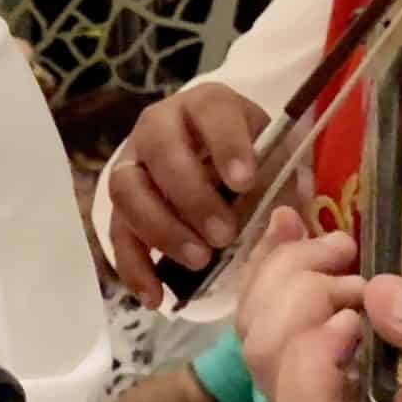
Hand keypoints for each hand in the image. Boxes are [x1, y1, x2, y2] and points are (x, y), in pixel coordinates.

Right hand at [105, 82, 268, 306]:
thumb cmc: (254, 166)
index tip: (245, 181)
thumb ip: (280, 191)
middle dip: (191, 196)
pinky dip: (135, 267)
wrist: (226, 175)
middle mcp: (160, 126)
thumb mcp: (275, 167)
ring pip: (126, 190)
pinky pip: (117, 234)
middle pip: (159, 150)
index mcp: (206, 106)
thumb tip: (285, 224)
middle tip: (223, 235)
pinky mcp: (121, 205)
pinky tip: (156, 296)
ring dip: (161, 229)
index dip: (226, 143)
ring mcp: (134, 163)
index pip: (210, 110)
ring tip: (199, 260)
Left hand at [243, 210, 401, 401]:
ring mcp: (314, 377)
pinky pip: (265, 304)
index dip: (311, 360)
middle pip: (269, 361)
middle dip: (299, 298)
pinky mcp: (312, 340)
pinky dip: (272, 260)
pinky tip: (288, 219)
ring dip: (283, 272)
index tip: (354, 316)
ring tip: (338, 243)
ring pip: (256, 327)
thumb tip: (380, 297)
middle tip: (353, 263)